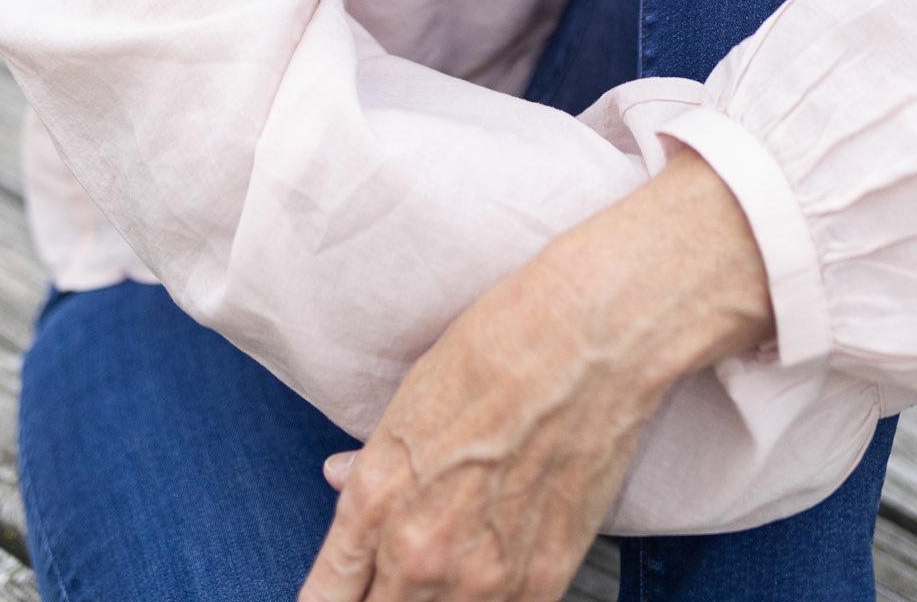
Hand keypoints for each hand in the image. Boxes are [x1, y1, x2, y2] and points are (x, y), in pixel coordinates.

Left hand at [298, 147, 773, 601]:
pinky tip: (486, 576)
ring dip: (429, 601)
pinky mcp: (543, 581)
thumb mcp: (411, 397)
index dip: (328, 601)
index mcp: (376, 501)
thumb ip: (373, 461)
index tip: (334, 598)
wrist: (588, 341)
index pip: (328, 593)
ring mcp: (485, 577)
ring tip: (440, 572)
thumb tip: (342, 479)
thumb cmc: (500, 348)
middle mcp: (422, 552)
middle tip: (388, 578)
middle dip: (377, 599)